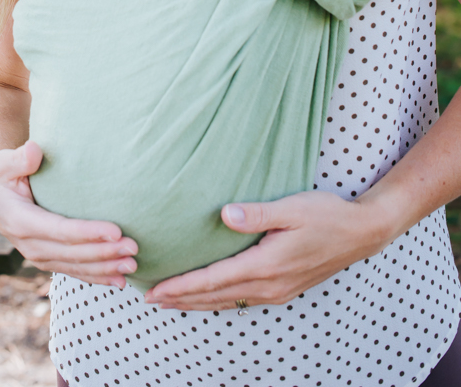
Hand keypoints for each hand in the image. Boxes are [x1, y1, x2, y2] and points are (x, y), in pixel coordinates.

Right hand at [0, 140, 137, 286]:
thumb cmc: (2, 176)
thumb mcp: (3, 163)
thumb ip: (19, 158)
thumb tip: (35, 151)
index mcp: (21, 221)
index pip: (60, 230)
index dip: (88, 232)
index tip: (116, 230)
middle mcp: (30, 245)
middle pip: (72, 253)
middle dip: (105, 253)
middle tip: (134, 248)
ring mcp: (39, 256)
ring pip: (76, 267)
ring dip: (105, 268)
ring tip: (132, 265)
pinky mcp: (48, 260)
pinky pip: (74, 272)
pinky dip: (96, 277)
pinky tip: (119, 280)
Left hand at [144, 190, 387, 310]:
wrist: (361, 232)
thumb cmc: (326, 214)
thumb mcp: (292, 208)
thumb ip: (258, 213)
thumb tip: (226, 214)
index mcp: (266, 265)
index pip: (213, 280)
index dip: (181, 286)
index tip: (155, 290)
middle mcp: (269, 285)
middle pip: (215, 297)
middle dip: (181, 299)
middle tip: (150, 299)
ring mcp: (277, 290)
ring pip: (227, 301)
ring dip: (196, 302)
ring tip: (170, 300)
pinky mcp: (283, 288)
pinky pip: (242, 299)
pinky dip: (217, 299)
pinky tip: (208, 296)